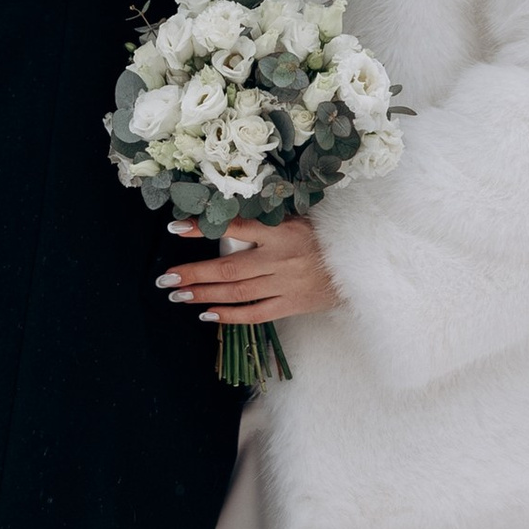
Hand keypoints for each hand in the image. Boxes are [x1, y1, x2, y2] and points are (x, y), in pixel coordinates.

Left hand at [156, 216, 342, 327]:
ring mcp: (285, 284)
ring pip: (237, 293)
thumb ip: (266, 219)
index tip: (175, 227)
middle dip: (193, 274)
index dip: (203, 227)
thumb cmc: (325, 236)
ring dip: (204, 294)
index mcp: (281, 231)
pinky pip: (256, 314)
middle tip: (166, 278)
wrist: (362, 265)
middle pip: (228, 269)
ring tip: (179, 295)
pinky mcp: (292, 305)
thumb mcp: (298, 217)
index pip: (235, 226)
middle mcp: (280, 259)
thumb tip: (226, 212)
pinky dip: (230, 316)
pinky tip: (207, 314)